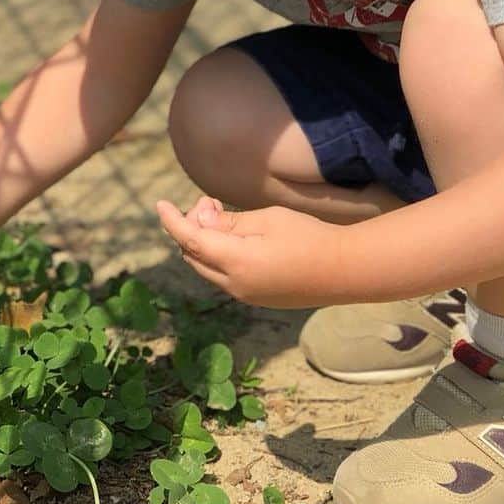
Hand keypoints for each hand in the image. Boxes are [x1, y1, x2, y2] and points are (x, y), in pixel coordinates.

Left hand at [156, 196, 348, 307]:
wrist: (343, 272)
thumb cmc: (308, 237)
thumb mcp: (268, 220)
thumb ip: (230, 222)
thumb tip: (199, 220)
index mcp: (236, 262)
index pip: (190, 239)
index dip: (172, 221)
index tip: (159, 204)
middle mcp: (234, 285)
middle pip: (193, 256)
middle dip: (191, 228)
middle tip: (211, 203)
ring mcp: (245, 296)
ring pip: (206, 268)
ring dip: (204, 243)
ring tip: (223, 217)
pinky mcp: (257, 299)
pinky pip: (224, 277)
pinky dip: (218, 257)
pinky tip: (236, 239)